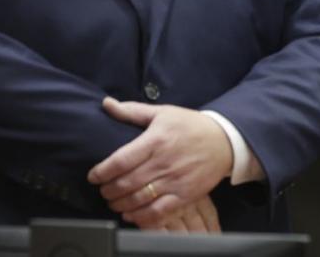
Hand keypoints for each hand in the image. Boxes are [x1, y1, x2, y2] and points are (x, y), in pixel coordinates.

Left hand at [88, 97, 232, 225]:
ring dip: (119, 204)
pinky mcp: (185, 195)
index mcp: (156, 140)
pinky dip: (140, 216)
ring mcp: (175, 180)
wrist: (225, 140)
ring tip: (114, 201)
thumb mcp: (163, 113)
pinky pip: (158, 212)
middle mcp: (164, 162)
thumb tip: (107, 103)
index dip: (101, 172)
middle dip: (107, 190)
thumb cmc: (191, 125)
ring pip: (138, 199)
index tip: (94, 176)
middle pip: (125, 183)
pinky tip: (132, 213)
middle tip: (104, 189)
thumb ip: (132, 111)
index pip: (119, 161)